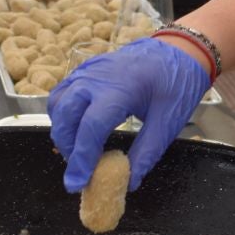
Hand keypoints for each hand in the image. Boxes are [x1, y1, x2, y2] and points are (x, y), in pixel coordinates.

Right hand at [48, 38, 209, 194]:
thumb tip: (129, 182)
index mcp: (120, 89)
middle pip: (65, 116)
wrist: (177, 50)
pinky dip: (62, 114)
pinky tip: (75, 130)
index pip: (90, 128)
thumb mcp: (168, 121)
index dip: (82, 159)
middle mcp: (96, 78)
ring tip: (79, 152)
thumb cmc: (176, 83)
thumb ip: (147, 153)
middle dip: (68, 148)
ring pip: (57, 104)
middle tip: (80, 171)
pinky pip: (62, 93)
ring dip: (62, 131)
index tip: (78, 184)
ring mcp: (87, 71)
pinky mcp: (84, 70)